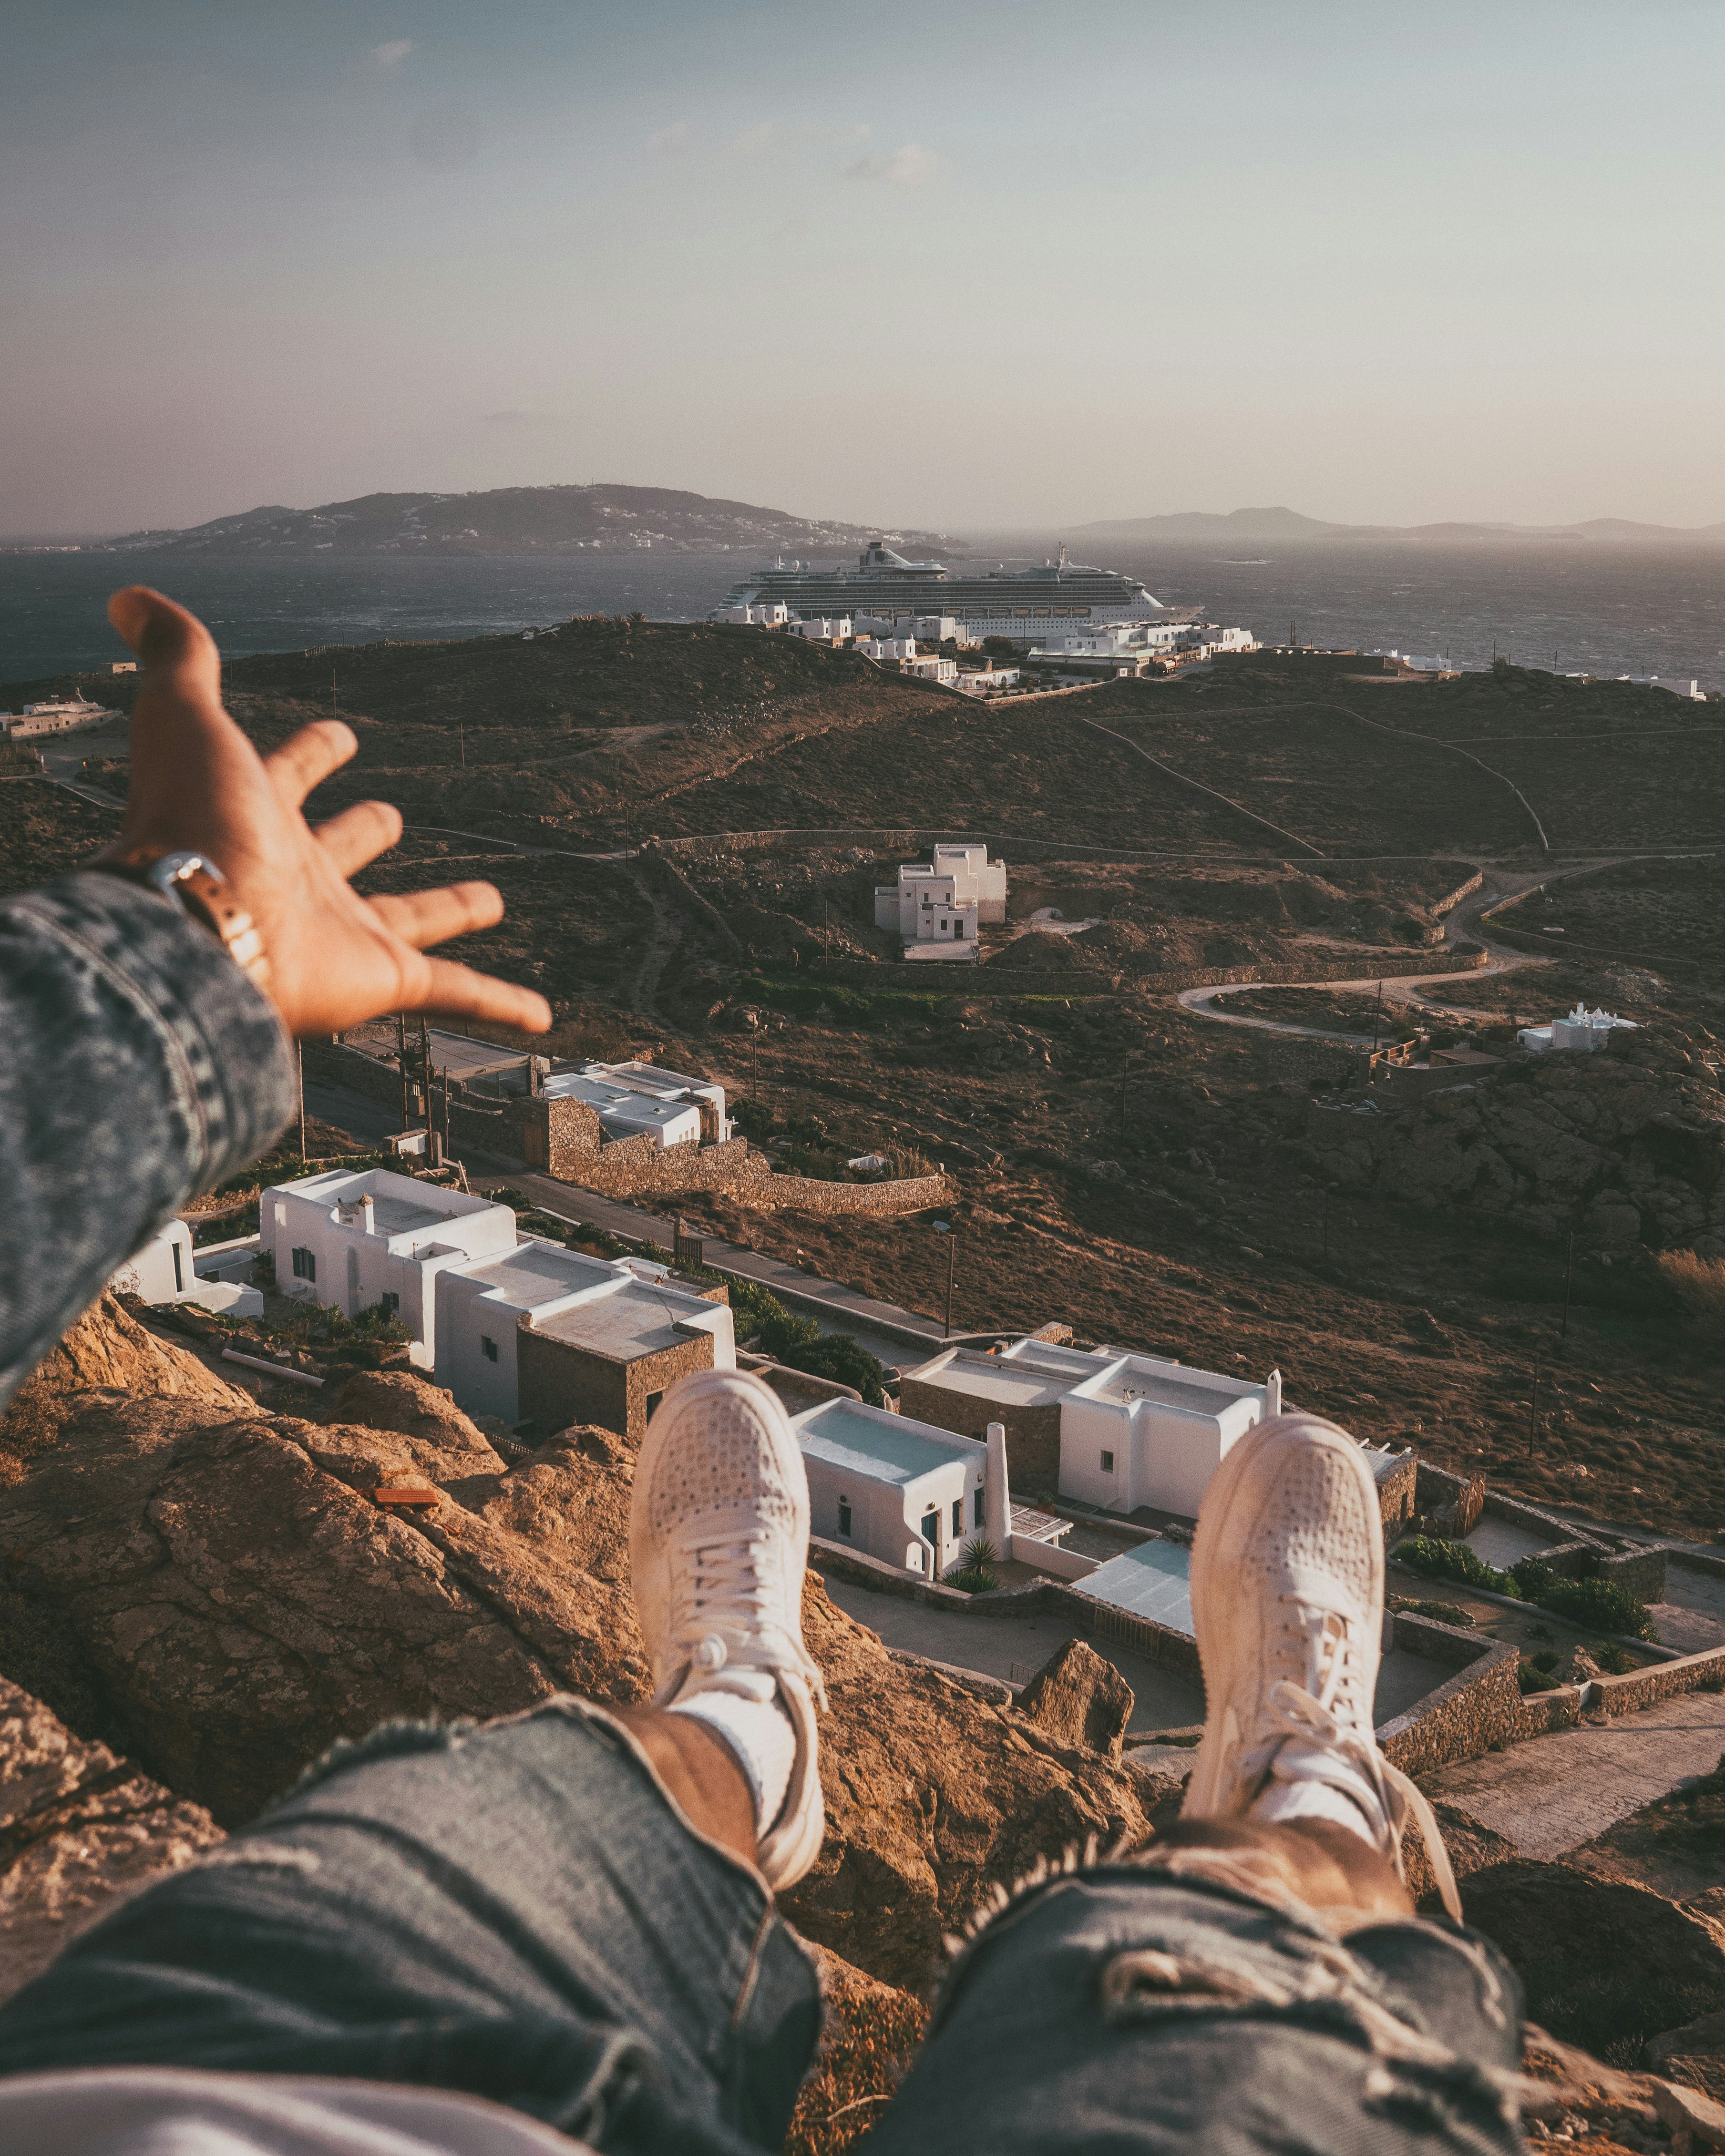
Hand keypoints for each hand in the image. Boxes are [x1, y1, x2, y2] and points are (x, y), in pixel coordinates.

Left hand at [97, 586, 551, 1040]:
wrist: (198, 930)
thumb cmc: (190, 823)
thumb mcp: (184, 718)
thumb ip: (177, 657)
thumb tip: (130, 596)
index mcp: (256, 816)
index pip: (289, 774)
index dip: (313, 752)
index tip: (342, 736)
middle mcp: (297, 877)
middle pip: (342, 850)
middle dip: (363, 833)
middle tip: (389, 817)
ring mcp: (341, 933)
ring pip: (410, 921)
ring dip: (449, 912)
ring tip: (490, 902)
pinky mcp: (383, 980)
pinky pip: (457, 993)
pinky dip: (502, 1004)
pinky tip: (540, 1014)